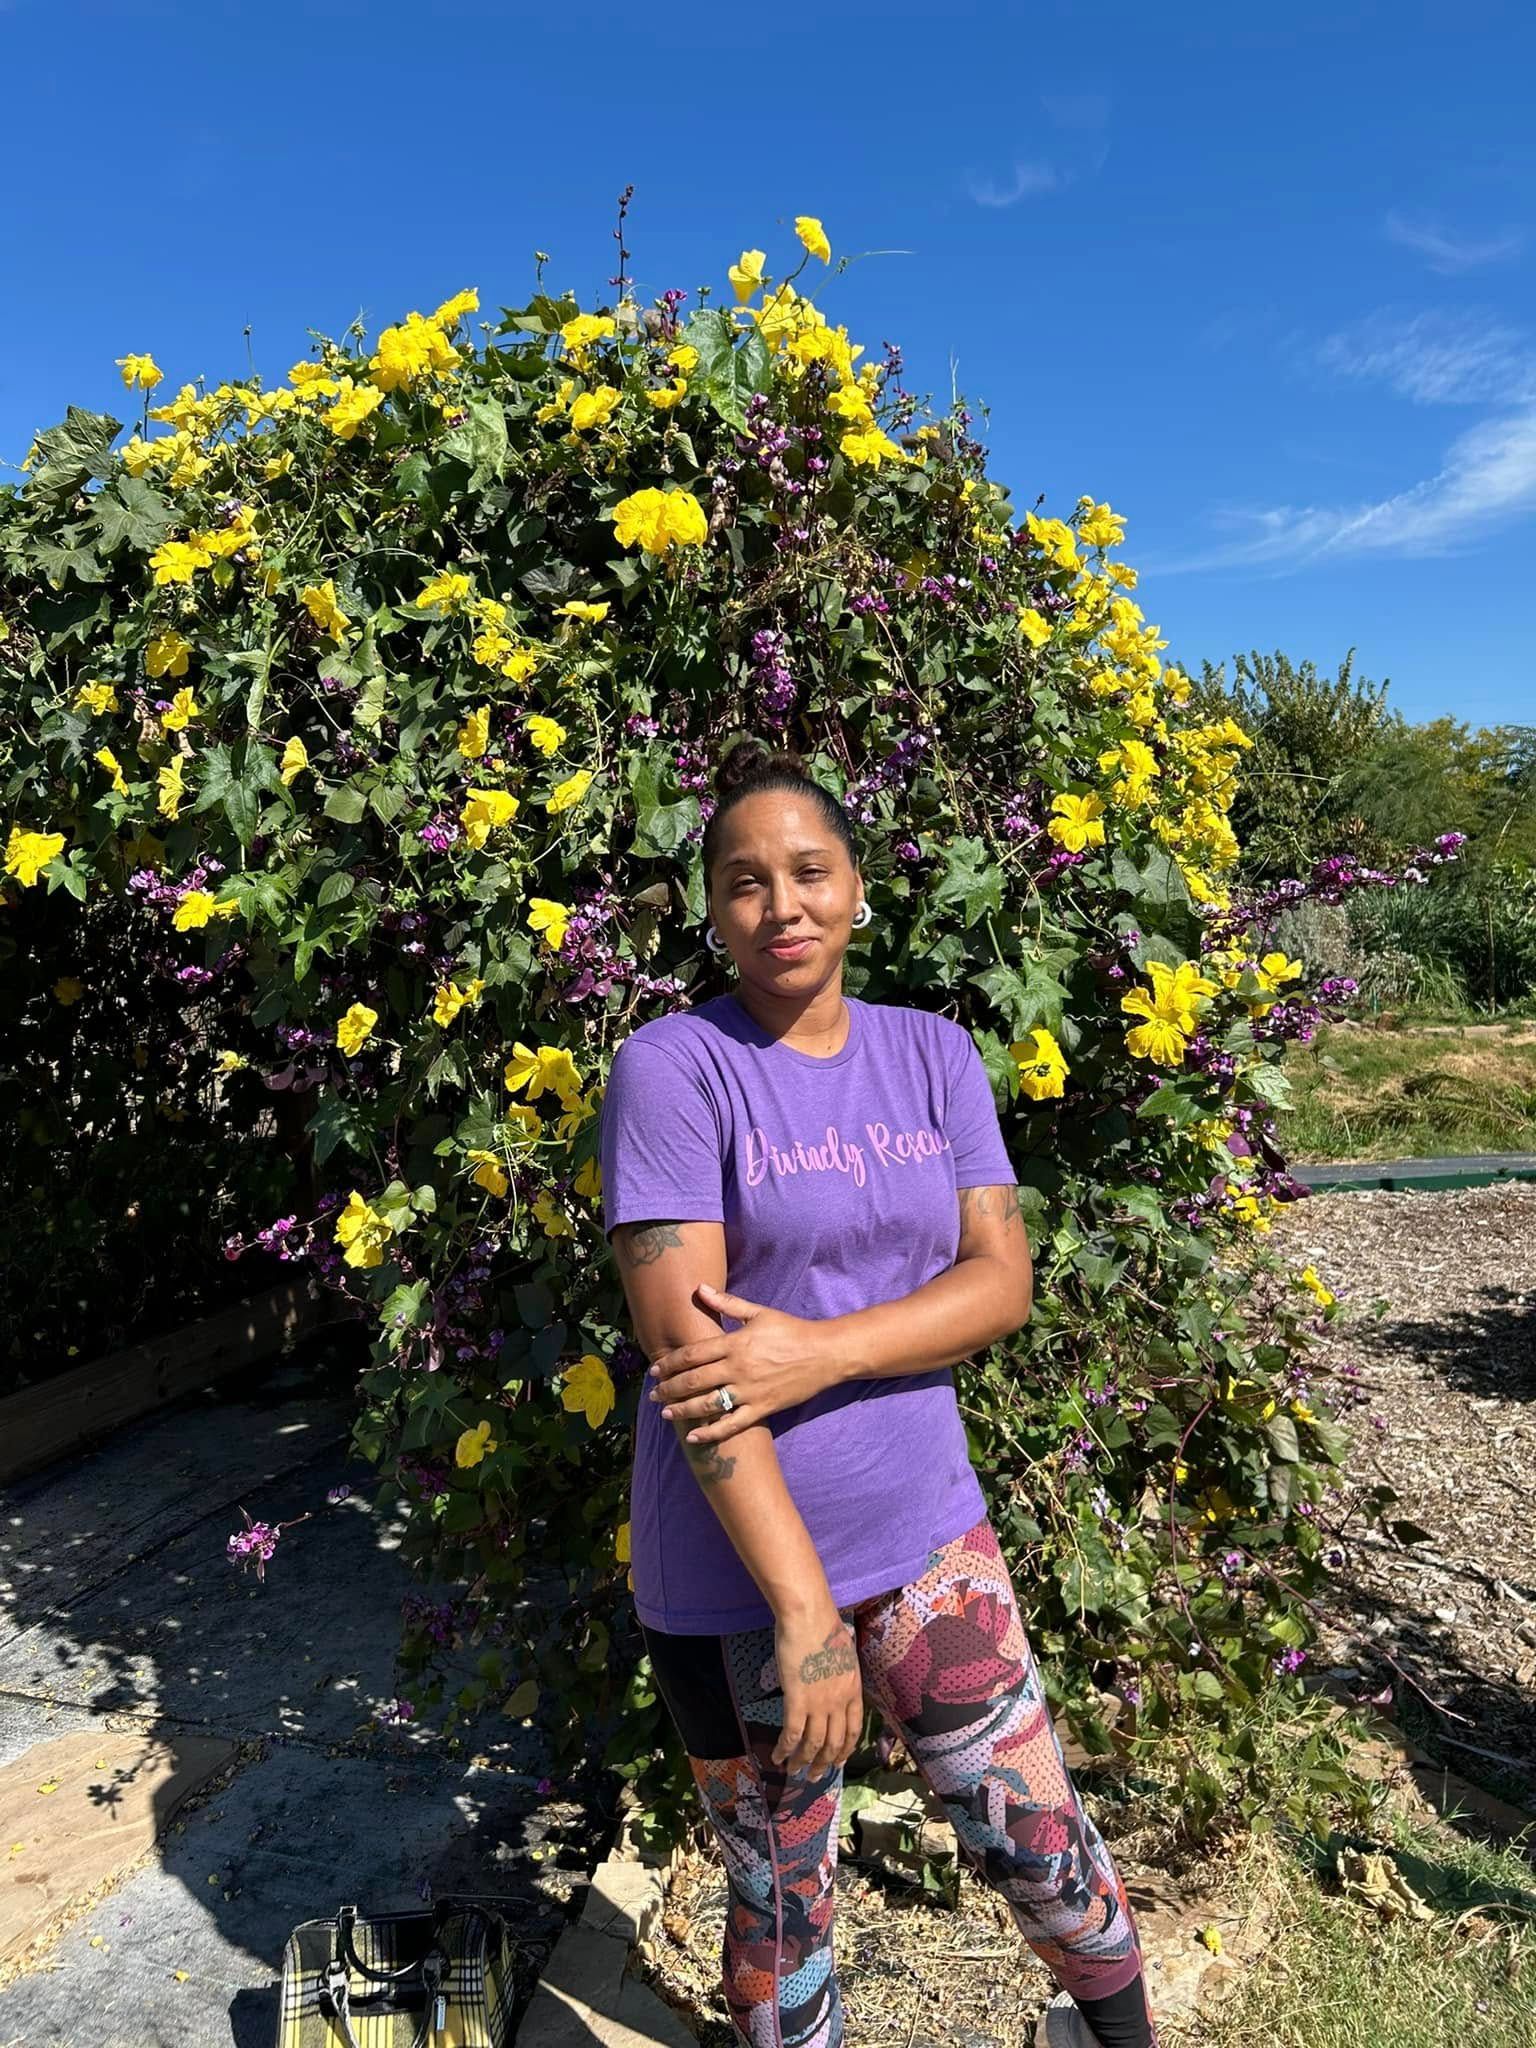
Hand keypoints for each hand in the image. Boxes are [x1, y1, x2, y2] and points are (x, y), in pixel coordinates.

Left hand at [647, 1283, 840, 1442]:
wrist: (825, 1353)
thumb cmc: (791, 1330)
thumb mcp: (759, 1313)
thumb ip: (727, 1304)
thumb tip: (700, 1288)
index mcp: (735, 1343)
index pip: (693, 1354)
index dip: (670, 1363)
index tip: (654, 1369)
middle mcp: (739, 1368)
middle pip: (695, 1380)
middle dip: (669, 1388)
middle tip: (653, 1394)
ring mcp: (751, 1390)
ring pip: (708, 1404)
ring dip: (683, 1409)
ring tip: (666, 1412)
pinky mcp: (763, 1408)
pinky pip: (733, 1424)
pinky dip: (711, 1432)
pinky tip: (693, 1435)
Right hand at [772, 1596, 862, 1775]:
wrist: (809, 1616)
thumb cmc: (823, 1626)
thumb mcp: (843, 1653)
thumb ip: (840, 1673)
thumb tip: (834, 1679)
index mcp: (853, 1689)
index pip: (853, 1729)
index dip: (845, 1749)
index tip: (838, 1762)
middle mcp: (839, 1701)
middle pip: (834, 1742)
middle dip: (824, 1763)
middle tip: (815, 1776)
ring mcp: (819, 1703)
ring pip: (813, 1743)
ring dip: (803, 1762)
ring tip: (794, 1772)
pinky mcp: (797, 1700)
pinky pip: (792, 1734)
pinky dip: (784, 1749)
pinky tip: (777, 1757)